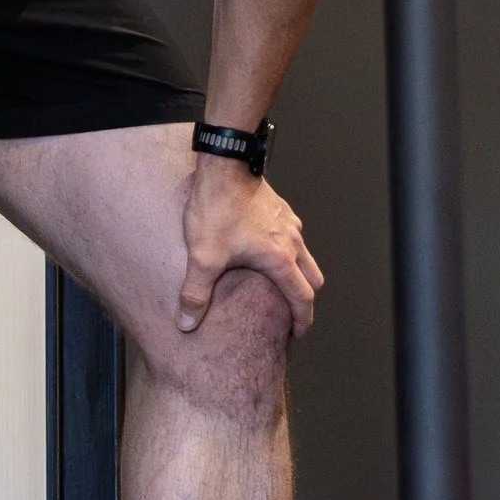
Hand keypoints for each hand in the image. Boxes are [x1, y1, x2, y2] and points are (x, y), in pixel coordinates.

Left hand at [178, 159, 322, 336]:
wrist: (224, 166)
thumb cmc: (217, 208)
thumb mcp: (202, 256)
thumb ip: (195, 293)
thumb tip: (186, 324)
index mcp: (280, 259)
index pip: (302, 299)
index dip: (302, 321)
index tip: (298, 334)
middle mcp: (292, 242)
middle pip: (313, 279)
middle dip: (305, 299)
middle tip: (291, 314)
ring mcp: (289, 224)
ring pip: (306, 256)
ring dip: (298, 274)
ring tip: (278, 284)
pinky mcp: (281, 210)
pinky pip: (293, 237)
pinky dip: (289, 251)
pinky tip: (266, 251)